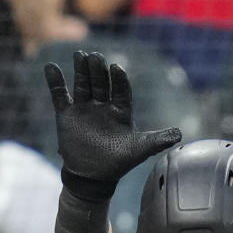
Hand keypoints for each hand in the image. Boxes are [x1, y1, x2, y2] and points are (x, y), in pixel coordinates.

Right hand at [44, 51, 180, 198]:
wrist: (92, 177)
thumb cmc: (118, 162)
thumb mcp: (140, 150)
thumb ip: (158, 140)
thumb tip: (180, 134)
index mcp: (121, 110)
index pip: (121, 90)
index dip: (119, 79)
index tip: (116, 69)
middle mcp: (103, 105)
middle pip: (101, 83)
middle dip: (98, 70)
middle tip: (95, 57)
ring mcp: (84, 108)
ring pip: (83, 84)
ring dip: (81, 70)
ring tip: (79, 55)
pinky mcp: (67, 114)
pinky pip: (60, 95)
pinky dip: (55, 82)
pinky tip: (51, 67)